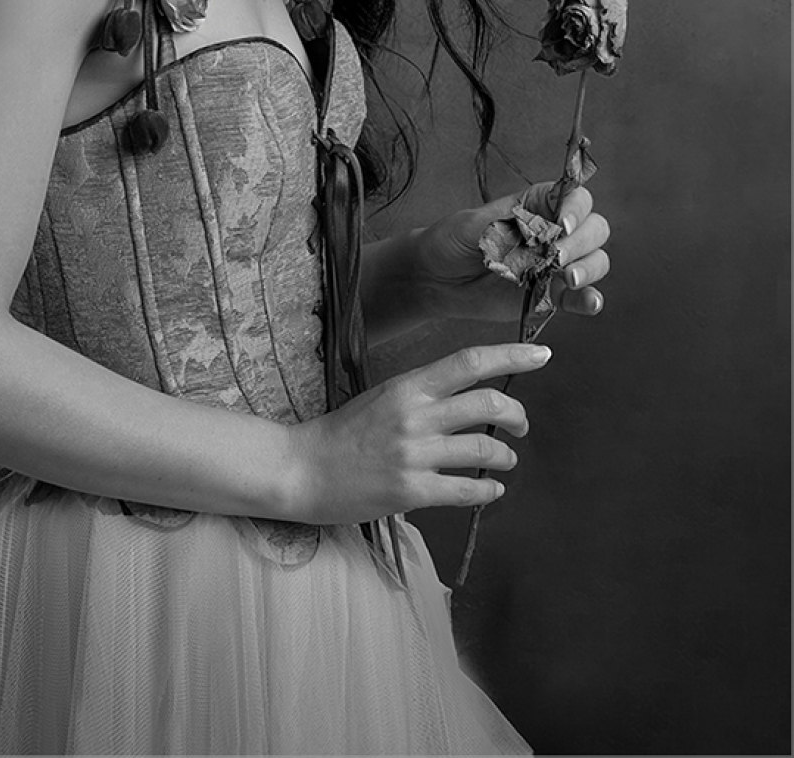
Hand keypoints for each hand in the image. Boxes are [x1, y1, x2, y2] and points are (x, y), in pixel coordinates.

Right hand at [297, 342, 550, 522]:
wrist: (303, 469)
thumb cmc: (344, 432)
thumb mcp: (382, 396)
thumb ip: (424, 395)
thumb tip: (470, 396)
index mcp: (408, 386)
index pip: (469, 362)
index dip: (512, 356)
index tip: (542, 353)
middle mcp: (415, 416)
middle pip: (489, 405)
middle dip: (518, 416)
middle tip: (522, 425)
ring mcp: (414, 455)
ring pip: (485, 450)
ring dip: (506, 456)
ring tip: (504, 460)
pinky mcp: (412, 491)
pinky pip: (468, 491)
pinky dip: (489, 490)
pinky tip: (491, 489)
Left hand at [410, 182, 610, 324]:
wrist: (435, 278)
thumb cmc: (452, 240)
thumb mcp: (473, 226)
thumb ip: (507, 228)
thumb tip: (537, 233)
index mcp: (537, 205)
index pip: (575, 198)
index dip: (576, 209)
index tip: (562, 225)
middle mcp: (554, 232)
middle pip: (594, 229)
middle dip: (582, 242)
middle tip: (557, 257)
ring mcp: (556, 264)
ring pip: (595, 261)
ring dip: (589, 269)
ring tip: (567, 278)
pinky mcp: (552, 295)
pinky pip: (581, 297)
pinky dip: (589, 299)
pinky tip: (588, 302)